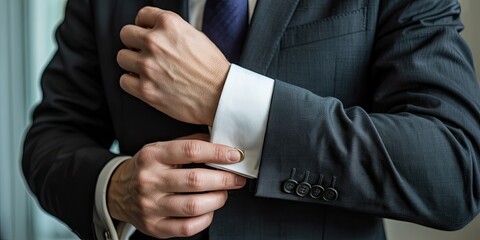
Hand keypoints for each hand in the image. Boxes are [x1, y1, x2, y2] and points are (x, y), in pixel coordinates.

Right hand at [107, 134, 245, 238]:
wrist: (118, 192)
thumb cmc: (147, 168)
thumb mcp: (160, 148)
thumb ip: (188, 144)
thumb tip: (221, 144)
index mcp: (152, 156)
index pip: (190, 151)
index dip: (218, 153)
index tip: (235, 156)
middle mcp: (149, 181)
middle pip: (196, 180)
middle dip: (225, 179)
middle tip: (237, 178)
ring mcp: (150, 206)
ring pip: (194, 206)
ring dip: (218, 199)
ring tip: (223, 193)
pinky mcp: (154, 227)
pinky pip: (188, 227)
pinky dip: (205, 219)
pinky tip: (208, 209)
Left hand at [117, 6, 229, 125]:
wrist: (221, 96)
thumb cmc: (213, 69)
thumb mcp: (196, 36)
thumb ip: (172, 31)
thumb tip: (155, 32)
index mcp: (169, 25)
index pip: (142, 15)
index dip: (144, 26)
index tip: (146, 33)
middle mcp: (156, 42)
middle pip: (126, 35)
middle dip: (135, 43)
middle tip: (145, 52)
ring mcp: (148, 66)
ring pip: (122, 57)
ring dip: (132, 63)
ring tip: (146, 69)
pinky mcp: (146, 89)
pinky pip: (124, 80)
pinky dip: (132, 82)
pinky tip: (145, 82)